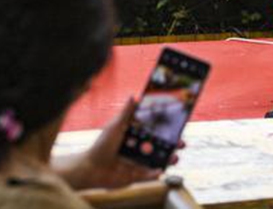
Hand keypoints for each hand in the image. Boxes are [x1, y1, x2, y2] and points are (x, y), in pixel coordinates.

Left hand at [55, 97, 182, 190]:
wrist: (90, 168)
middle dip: (173, 145)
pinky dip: (156, 174)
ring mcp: (139, 163)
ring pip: (158, 160)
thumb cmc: (101, 146)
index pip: (155, 131)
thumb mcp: (115, 127)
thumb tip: (133, 95)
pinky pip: (149, 176)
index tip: (177, 125)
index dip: (166, 129)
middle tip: (182, 143)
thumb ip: (126, 113)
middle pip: (161, 146)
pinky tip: (161, 170)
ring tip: (174, 157)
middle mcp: (139, 149)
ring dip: (168, 159)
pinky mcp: (136, 176)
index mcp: (136, 137)